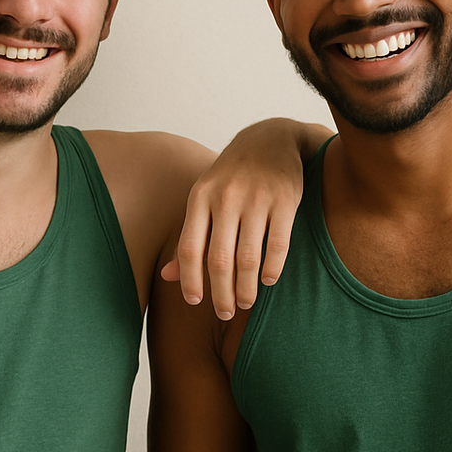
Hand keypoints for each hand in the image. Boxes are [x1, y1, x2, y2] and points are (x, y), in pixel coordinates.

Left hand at [162, 119, 328, 318]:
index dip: (189, 280)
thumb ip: (191, 235)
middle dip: (221, 293)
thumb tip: (167, 276)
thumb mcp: (205, 197)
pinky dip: (272, 268)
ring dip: (246, 288)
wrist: (271, 138)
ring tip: (246, 302)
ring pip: (247, 257)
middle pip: (218, 259)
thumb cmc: (232, 176)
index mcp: (200, 197)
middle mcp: (226, 197)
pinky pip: (277, 244)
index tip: (195, 302)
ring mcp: (256, 198)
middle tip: (225, 312)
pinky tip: (268, 281)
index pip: (189, 248)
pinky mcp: (285, 200)